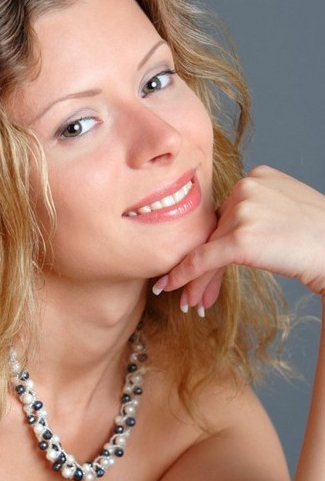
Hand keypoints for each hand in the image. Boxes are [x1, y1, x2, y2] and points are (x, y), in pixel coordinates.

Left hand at [153, 165, 324, 309]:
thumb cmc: (319, 237)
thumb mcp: (286, 210)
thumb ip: (256, 212)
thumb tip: (224, 237)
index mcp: (256, 176)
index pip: (225, 214)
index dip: (213, 245)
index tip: (201, 266)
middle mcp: (246, 187)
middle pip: (215, 232)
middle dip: (203, 267)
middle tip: (192, 294)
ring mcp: (243, 211)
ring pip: (208, 249)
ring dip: (198, 280)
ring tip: (190, 303)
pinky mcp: (241, 237)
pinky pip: (204, 258)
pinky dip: (185, 275)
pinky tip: (170, 288)